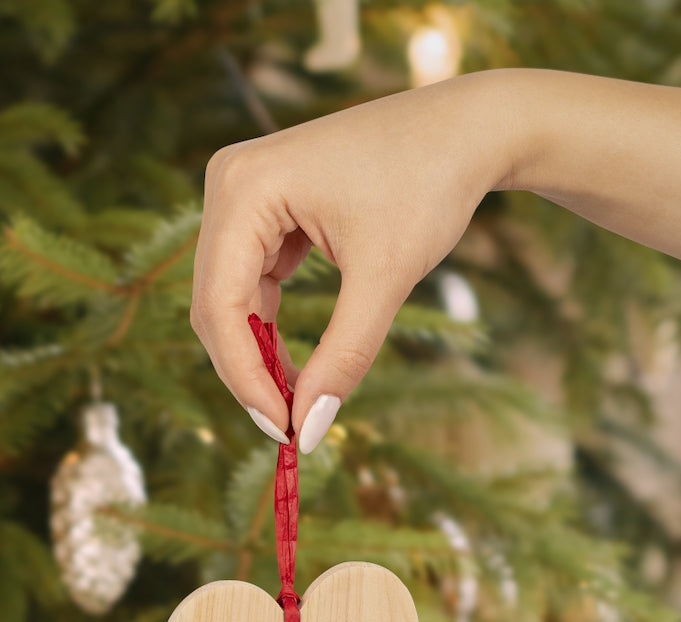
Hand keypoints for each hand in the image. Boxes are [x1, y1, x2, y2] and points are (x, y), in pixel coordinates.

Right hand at [190, 73, 518, 451]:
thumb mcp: (385, 278)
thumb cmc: (429, 185)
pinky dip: (270, 327)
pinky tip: (297, 364)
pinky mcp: (263, 208)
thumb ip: (343, 357)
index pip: (221, 305)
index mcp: (244, 187)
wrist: (465, 130)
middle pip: (215, 305)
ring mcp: (242, 193)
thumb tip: (308, 430)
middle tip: (290, 427)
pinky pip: (251, 282)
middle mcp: (228, 183)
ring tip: (298, 401)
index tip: (284, 431)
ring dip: (259, 354)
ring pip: (229, 299)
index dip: (245, 378)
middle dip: (249, 371)